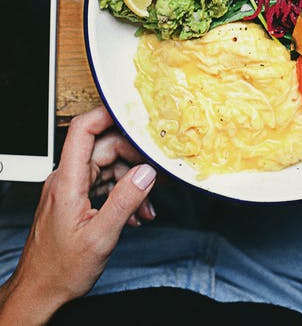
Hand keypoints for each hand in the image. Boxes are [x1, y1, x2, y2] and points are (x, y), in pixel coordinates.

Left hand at [0, 106, 156, 324]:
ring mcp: (70, 188)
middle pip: (103, 148)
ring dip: (130, 183)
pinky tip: (134, 213)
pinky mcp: (75, 199)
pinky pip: (102, 184)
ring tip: (146, 207)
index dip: (108, 115)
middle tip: (155, 176)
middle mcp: (66, 178)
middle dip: (133, 160)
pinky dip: (120, 194)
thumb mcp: (100, 237)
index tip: (134, 115)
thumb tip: (146, 172)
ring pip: (106, 167)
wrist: (40, 292)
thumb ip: (124, 200)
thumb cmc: (60, 270)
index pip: (83, 129)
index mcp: (67, 180)